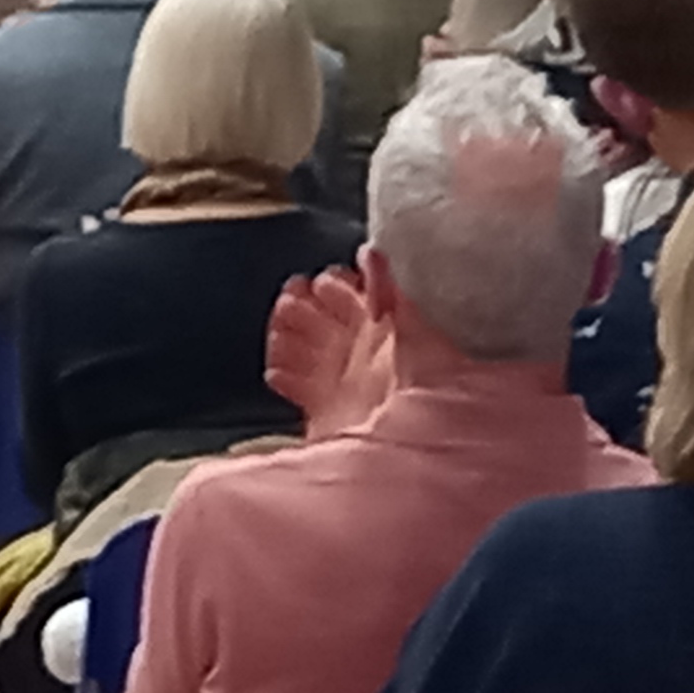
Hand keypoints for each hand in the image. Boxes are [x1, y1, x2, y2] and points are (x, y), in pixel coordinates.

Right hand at [264, 267, 393, 441]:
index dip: (328, 284)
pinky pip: (290, 381)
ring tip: (281, 336)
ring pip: (297, 345)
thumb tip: (369, 250)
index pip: (343, 292)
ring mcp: (335, 377)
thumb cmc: (413, 383)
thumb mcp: (406, 326)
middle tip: (290, 305)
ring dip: (284, 337)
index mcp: (375, 326)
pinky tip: (280, 373)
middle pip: (314, 316)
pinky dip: (281, 373)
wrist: (406, 443)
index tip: (316, 284)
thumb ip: (383, 287)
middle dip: (297, 307)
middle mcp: (353, 350)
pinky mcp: (320, 405)